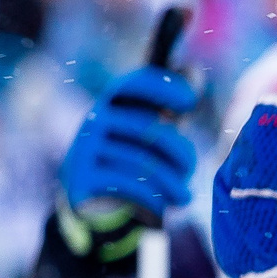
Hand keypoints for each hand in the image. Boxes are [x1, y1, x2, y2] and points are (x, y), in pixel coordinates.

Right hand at [56, 66, 197, 262]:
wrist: (92, 204)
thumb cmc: (131, 159)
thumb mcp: (150, 131)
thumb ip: (170, 106)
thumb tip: (194, 70)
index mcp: (111, 106)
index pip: (134, 84)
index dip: (163, 86)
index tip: (190, 100)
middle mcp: (94, 122)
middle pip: (149, 130)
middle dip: (181, 153)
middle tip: (190, 170)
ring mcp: (84, 151)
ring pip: (143, 163)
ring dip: (172, 183)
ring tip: (184, 197)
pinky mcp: (81, 180)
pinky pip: (128, 185)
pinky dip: (153, 198)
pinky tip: (165, 207)